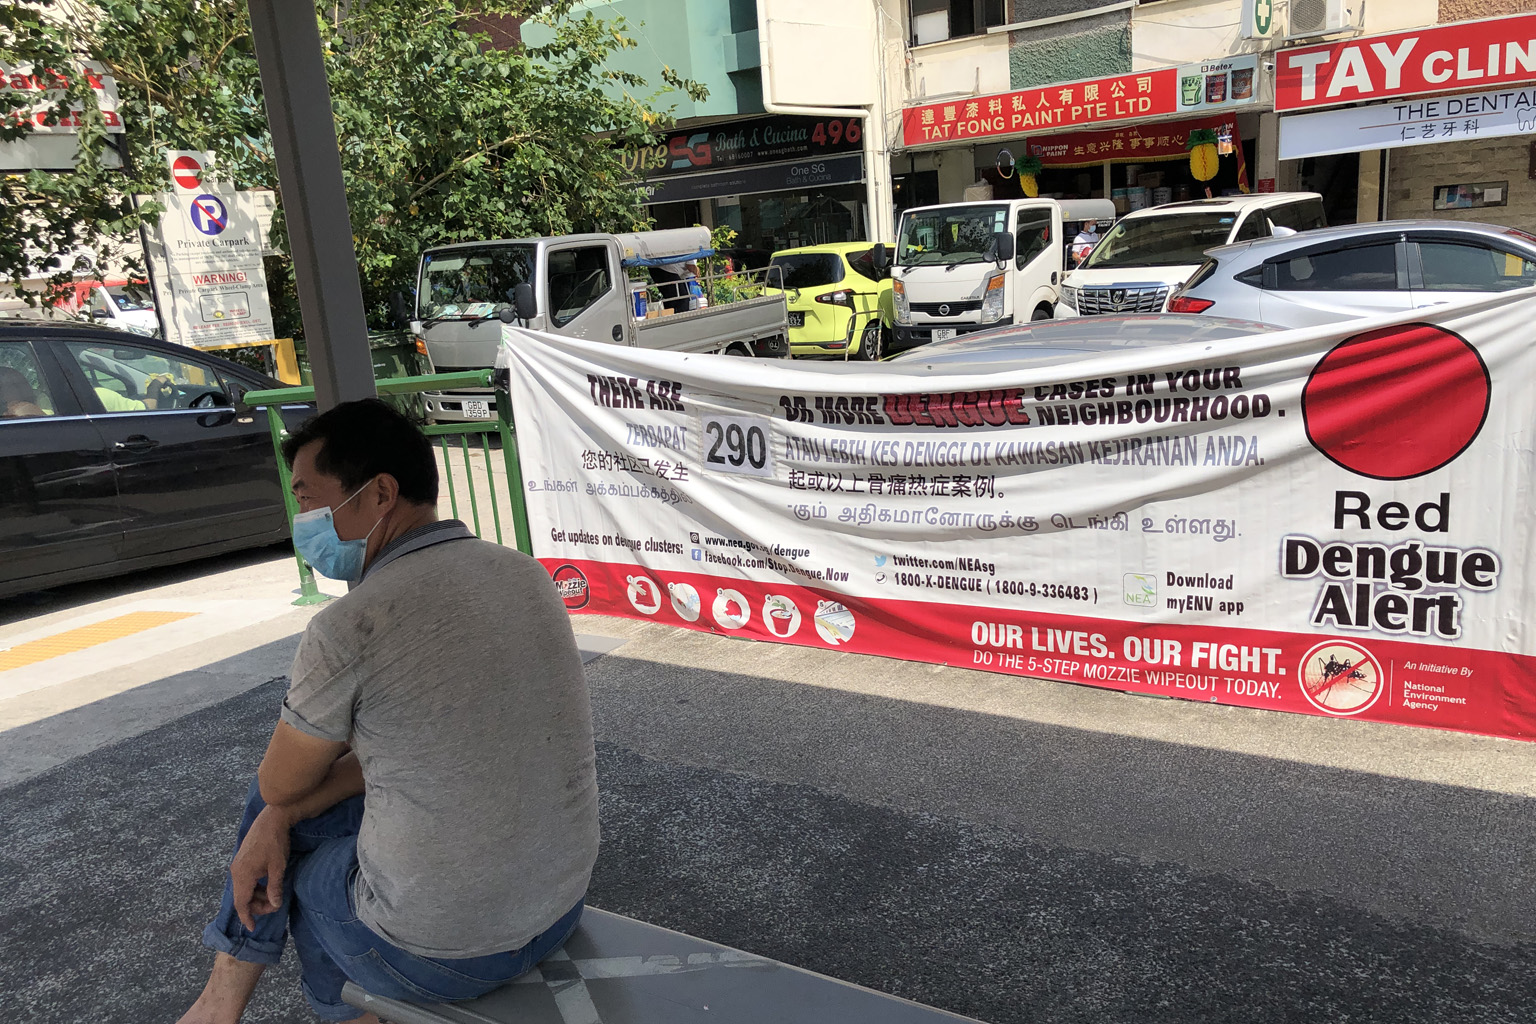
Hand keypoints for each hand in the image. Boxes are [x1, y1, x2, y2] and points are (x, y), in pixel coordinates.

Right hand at [230, 805, 292, 929]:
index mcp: (242, 875)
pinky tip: (268, 883)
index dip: (246, 917)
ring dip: (257, 895)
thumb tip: (275, 905)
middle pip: (243, 897)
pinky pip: (246, 879)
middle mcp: (236, 872)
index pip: (241, 903)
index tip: (252, 928)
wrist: (272, 819)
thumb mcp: (278, 867)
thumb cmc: (276, 843)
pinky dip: (255, 886)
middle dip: (257, 905)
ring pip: (245, 888)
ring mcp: (237, 865)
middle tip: (275, 905)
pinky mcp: (242, 860)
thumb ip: (275, 888)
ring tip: (274, 894)